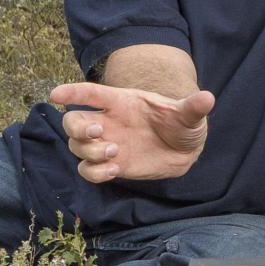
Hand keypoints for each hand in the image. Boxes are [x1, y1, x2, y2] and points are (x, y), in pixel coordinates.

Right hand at [53, 82, 214, 182]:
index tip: (56, 95)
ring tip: (114, 152)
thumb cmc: (183, 125)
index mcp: (122, 102)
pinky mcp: (111, 166)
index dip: (72, 92)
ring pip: (77, 147)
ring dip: (89, 151)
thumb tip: (208, 98)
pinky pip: (88, 171)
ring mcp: (107, 144)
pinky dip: (94, 172)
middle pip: (74, 122)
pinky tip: (113, 170)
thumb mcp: (189, 116)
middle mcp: (109, 122)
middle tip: (98, 132)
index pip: (90, 94)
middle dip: (77, 127)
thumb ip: (192, 107)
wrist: (186, 150)